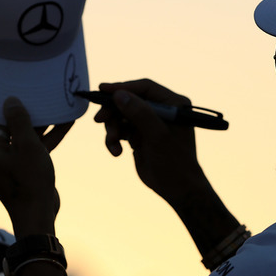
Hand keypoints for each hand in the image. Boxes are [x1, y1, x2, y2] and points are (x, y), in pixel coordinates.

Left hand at [0, 97, 72, 236]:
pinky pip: (33, 146)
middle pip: (0, 125)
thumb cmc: (29, 181)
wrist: (38, 215)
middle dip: (17, 112)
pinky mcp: (25, 167)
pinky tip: (66, 123)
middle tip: (30, 95)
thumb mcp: (26, 146)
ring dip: (37, 123)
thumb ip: (18, 121)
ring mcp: (10, 161)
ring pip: (21, 135)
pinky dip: (46, 136)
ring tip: (52, 105)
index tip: (2, 96)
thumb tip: (10, 101)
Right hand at [94, 79, 211, 207]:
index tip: (102, 90)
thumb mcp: (157, 136)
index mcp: (173, 103)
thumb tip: (119, 94)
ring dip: (113, 128)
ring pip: (122, 116)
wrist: (177, 188)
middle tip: (99, 120)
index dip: (123, 87)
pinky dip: (115, 139)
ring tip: (113, 142)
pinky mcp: (140, 135)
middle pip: (129, 101)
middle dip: (114, 111)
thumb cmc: (175, 162)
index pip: (145, 88)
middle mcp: (162, 109)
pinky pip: (121, 130)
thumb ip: (140, 114)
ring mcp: (150, 122)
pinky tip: (116, 152)